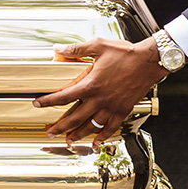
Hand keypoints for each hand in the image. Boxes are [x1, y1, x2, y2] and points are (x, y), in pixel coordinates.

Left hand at [34, 37, 166, 145]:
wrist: (150, 61)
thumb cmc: (126, 53)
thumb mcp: (98, 46)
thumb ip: (77, 49)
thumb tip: (59, 48)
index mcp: (90, 84)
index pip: (64, 96)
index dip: (48, 101)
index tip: (37, 104)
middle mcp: (100, 99)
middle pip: (75, 117)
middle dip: (60, 126)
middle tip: (49, 132)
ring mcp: (112, 106)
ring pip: (91, 125)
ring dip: (78, 134)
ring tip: (68, 140)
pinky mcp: (123, 110)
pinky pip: (111, 127)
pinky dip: (103, 136)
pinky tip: (97, 143)